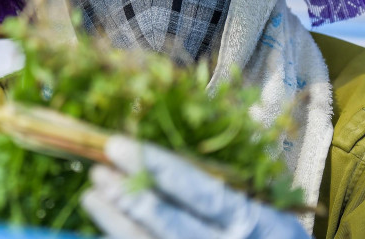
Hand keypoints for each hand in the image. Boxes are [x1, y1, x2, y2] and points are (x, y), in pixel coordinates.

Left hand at [81, 136, 308, 238]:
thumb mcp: (271, 208)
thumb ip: (231, 184)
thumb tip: (185, 141)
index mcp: (250, 220)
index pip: (196, 190)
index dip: (155, 166)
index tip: (118, 145)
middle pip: (167, 222)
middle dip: (128, 193)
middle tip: (98, 169)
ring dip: (116, 220)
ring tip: (92, 195)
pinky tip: (108, 223)